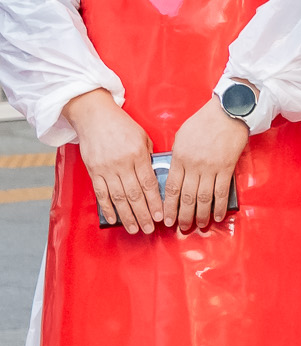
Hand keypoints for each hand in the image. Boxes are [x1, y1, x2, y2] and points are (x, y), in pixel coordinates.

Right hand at [65, 88, 160, 234]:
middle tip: (150, 229)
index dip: (155, 202)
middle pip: (134, 195)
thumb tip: (155, 177)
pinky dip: (107, 208)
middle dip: (143, 214)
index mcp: (138, 155)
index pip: (149, 184)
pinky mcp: (93, 171)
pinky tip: (113, 219)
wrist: (94, 116)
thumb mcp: (143, 137)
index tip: (162, 216)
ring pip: (118, 198)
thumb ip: (148, 157)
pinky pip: (100, 194)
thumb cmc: (122, 126)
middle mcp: (122, 164)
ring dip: (127, 216)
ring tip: (135, 229)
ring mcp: (106, 169)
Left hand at [165, 98, 245, 231]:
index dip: (168, 207)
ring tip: (199, 225)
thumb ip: (177, 156)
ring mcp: (211, 167)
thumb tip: (176, 174)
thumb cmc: (203, 121)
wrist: (228, 111)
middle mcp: (193, 165)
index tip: (166, 219)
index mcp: (179, 158)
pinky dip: (219, 206)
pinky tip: (217, 215)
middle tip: (182, 228)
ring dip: (201, 215)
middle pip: (186, 197)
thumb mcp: (182, 137)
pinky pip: (221, 191)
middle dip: (183, 216)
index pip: (170, 188)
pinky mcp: (227, 167)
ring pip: (204, 198)